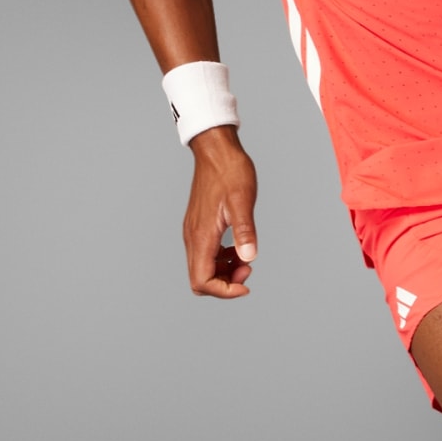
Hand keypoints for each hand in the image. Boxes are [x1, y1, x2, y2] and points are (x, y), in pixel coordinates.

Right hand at [184, 127, 258, 297]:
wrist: (216, 150)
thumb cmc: (230, 172)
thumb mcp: (242, 201)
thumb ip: (244, 232)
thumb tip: (248, 259)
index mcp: (201, 236)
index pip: (202, 281)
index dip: (224, 290)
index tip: (246, 284)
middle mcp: (193, 237)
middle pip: (199, 280)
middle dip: (224, 284)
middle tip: (248, 269)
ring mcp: (194, 232)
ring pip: (202, 269)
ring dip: (224, 273)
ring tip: (245, 259)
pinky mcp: (198, 226)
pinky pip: (205, 255)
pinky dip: (221, 260)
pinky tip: (238, 248)